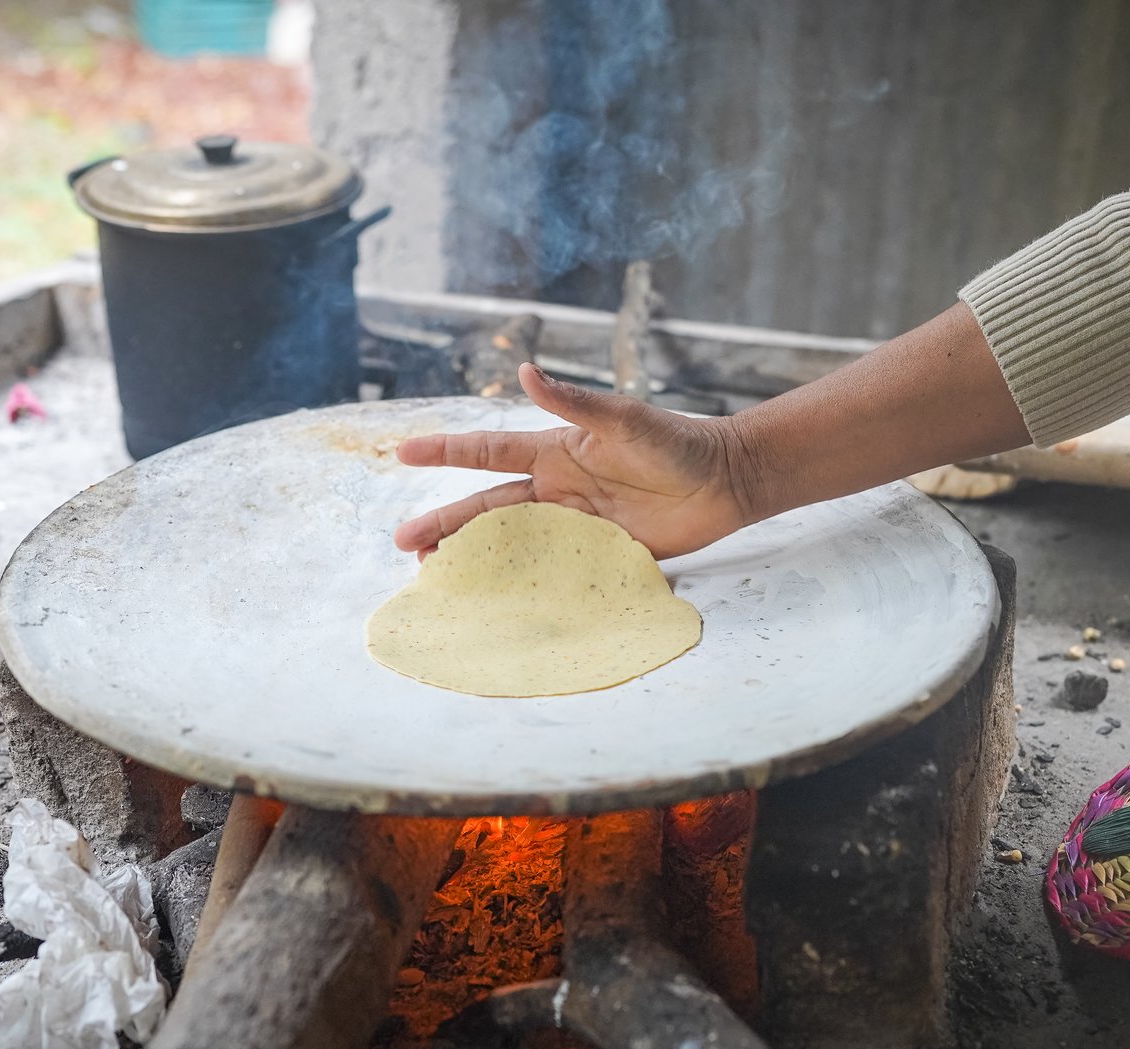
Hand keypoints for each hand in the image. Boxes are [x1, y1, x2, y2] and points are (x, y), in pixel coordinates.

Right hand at [394, 364, 757, 559]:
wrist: (726, 481)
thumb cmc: (677, 443)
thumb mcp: (623, 420)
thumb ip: (573, 403)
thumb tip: (523, 371)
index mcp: (556, 451)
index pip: (489, 450)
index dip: (446, 452)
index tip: (403, 454)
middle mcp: (558, 488)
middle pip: (488, 507)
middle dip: (445, 522)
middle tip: (403, 541)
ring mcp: (576, 522)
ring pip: (512, 540)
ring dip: (474, 554)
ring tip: (433, 572)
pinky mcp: (600, 552)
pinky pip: (552, 568)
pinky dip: (522, 581)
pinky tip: (496, 597)